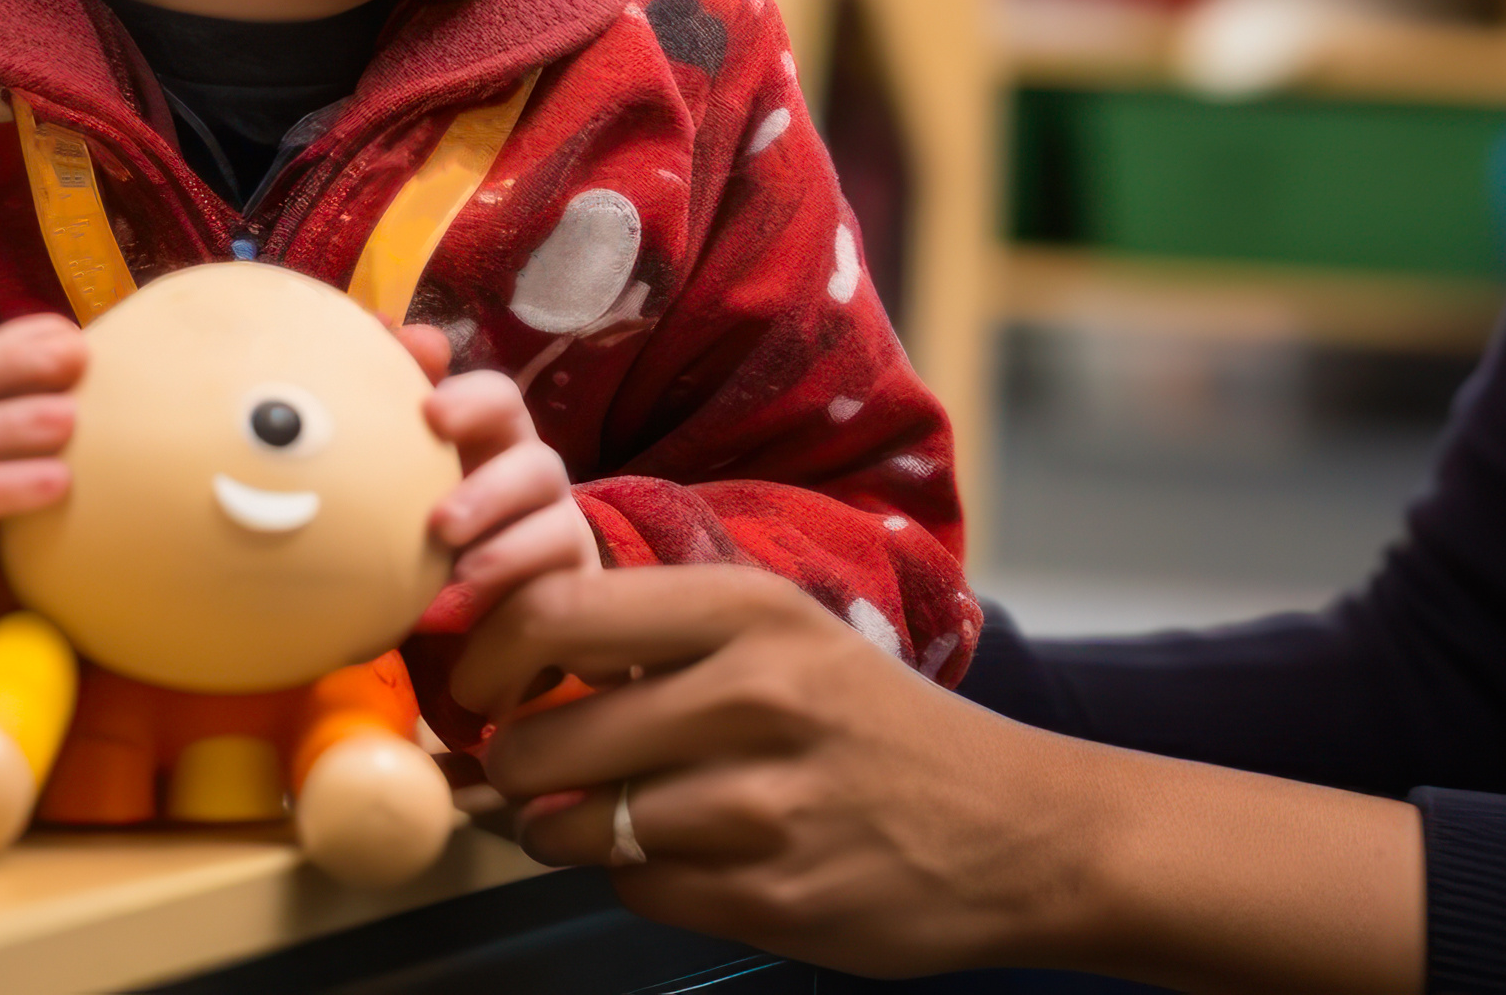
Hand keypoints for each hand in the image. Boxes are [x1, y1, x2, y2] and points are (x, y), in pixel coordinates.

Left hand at [394, 329, 596, 617]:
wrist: (488, 641)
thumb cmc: (439, 559)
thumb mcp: (402, 505)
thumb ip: (376, 445)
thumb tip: (357, 364)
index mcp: (477, 442)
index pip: (474, 387)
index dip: (448, 374)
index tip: (417, 373)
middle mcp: (518, 461)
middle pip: (511, 407)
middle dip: (473, 405)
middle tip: (431, 421)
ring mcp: (550, 511)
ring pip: (539, 475)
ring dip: (489, 497)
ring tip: (443, 532)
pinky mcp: (568, 566)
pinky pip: (552, 552)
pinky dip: (508, 564)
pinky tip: (463, 588)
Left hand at [452, 565, 1421, 994]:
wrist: (1022, 829)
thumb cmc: (881, 727)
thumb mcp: (788, 639)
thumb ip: (659, 643)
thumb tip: (504, 669)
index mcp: (753, 611)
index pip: (555, 610)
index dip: (488, 655)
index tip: (484, 681)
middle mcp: (756, 696)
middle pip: (544, 735)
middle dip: (510, 765)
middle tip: (526, 768)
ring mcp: (764, 803)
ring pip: (576, 825)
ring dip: (562, 833)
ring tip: (599, 815)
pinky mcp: (771, 896)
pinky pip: (636, 890)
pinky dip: (634, 880)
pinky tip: (682, 855)